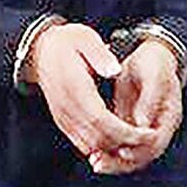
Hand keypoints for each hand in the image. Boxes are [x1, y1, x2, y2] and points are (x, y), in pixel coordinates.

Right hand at [23, 22, 155, 163]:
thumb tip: (115, 71)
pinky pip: (80, 143)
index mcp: (75, 86)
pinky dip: (99, 147)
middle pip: (97, 138)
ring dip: (112, 148)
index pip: (101, 119)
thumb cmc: (66, 42)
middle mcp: (66, 106)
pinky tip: (115, 142)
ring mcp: (62, 116)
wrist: (40, 50)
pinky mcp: (61, 120)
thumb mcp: (85, 38)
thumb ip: (100, 54)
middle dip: (124, 143)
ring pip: (89, 145)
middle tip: (146, 139)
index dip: (124, 132)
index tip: (144, 133)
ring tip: (135, 142)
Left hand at [88, 39, 183, 175]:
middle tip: (100, 163)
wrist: (150, 56)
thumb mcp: (154, 75)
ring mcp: (144, 128)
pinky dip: (108, 150)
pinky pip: (120, 144)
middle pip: (142, 155)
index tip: (121, 152)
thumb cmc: (154, 63)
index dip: (138, 151)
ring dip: (113, 161)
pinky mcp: (130, 125)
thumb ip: (149, 98)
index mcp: (168, 117)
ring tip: (94, 161)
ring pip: (130, 154)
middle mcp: (157, 127)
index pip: (156, 143)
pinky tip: (93, 151)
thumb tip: (142, 123)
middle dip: (121, 163)